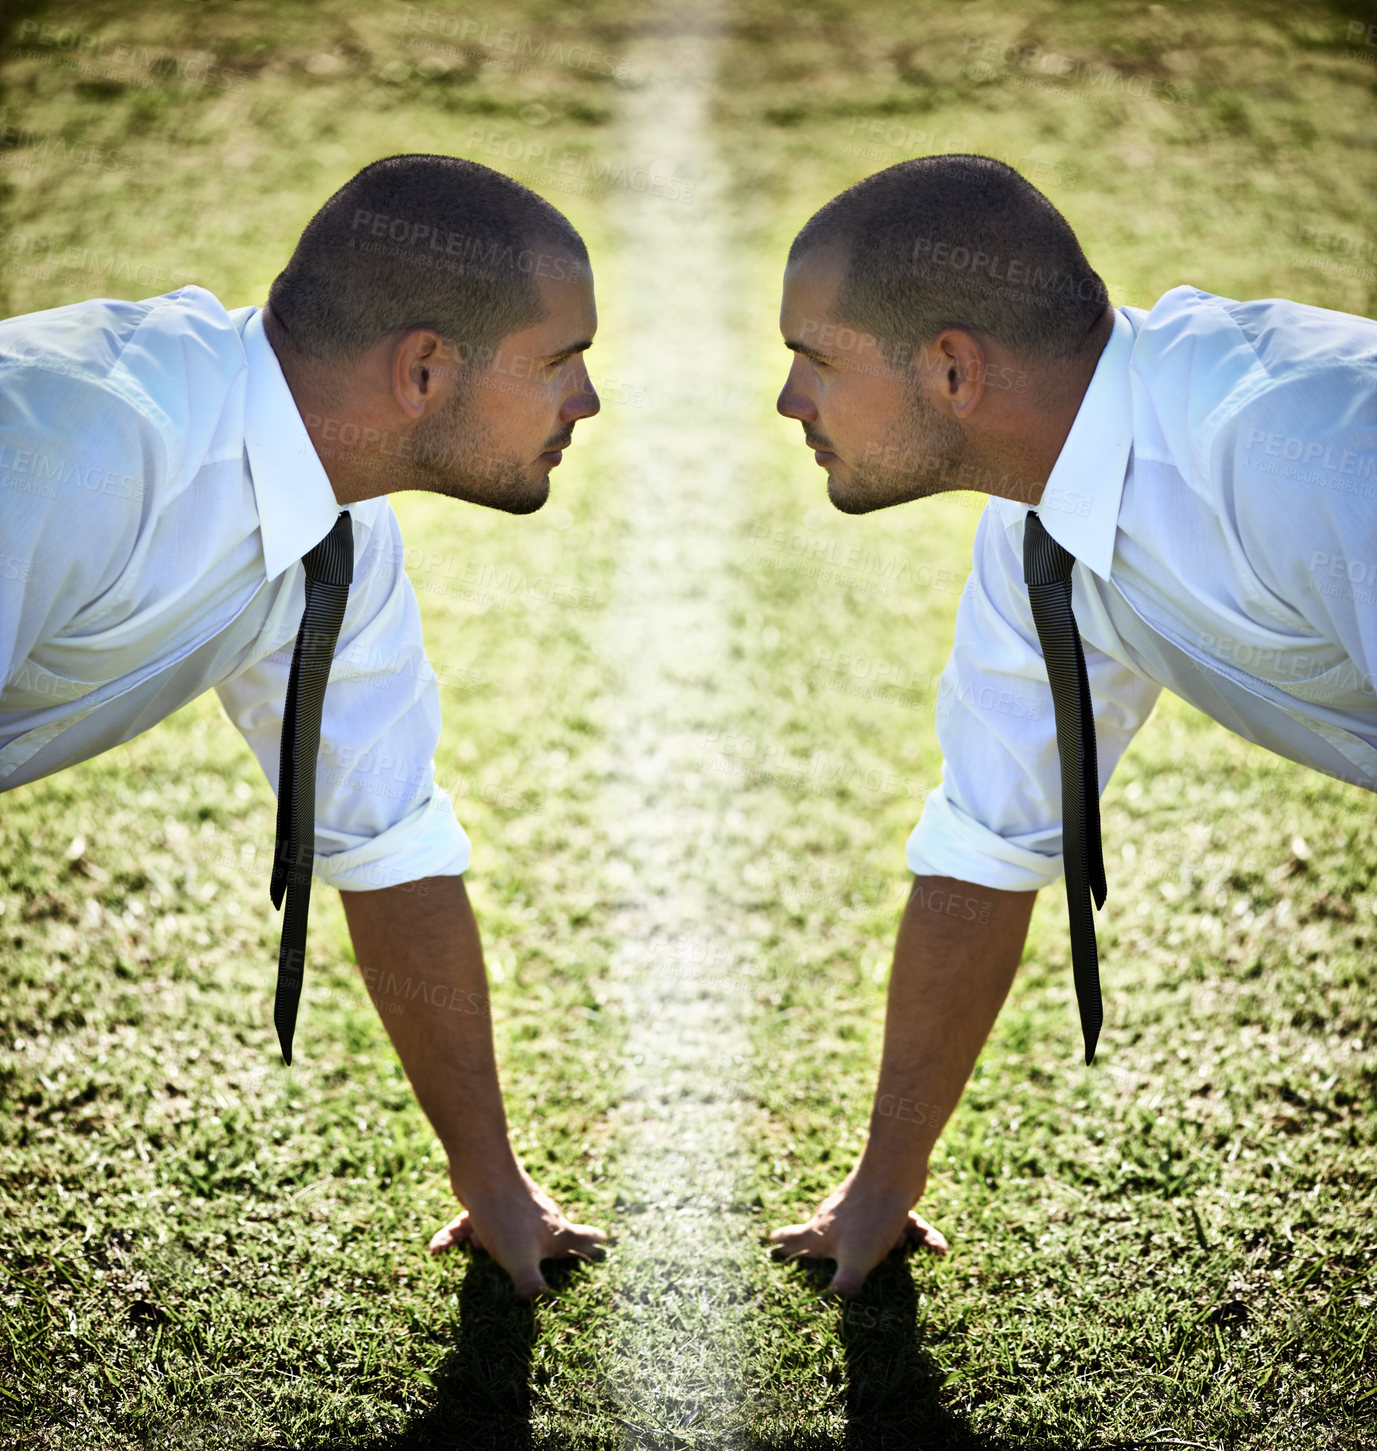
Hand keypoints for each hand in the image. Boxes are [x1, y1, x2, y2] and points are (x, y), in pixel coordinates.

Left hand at [429, 1163, 606, 1298]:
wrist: (480, 1167)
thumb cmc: (505, 1214)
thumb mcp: (518, 1256)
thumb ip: (529, 1282)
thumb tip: (537, 1300)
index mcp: (554, 1232)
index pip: (582, 1239)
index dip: (594, 1243)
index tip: (606, 1243)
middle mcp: (539, 1218)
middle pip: (549, 1235)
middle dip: (548, 1249)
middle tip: (558, 1251)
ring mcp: (514, 1209)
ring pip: (506, 1233)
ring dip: (488, 1244)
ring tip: (475, 1245)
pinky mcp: (488, 1202)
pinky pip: (474, 1224)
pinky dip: (457, 1235)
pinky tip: (436, 1247)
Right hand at [769, 1165, 948, 1297]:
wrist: (896, 1167)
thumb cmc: (871, 1215)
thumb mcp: (857, 1256)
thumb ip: (847, 1281)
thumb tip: (839, 1298)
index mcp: (822, 1232)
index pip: (794, 1238)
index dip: (783, 1242)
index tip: (770, 1240)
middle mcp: (837, 1218)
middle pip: (829, 1236)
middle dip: (834, 1250)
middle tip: (827, 1252)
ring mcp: (861, 1208)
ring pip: (874, 1234)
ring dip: (896, 1245)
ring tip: (920, 1246)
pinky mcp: (886, 1201)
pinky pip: (901, 1224)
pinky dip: (920, 1235)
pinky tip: (940, 1247)